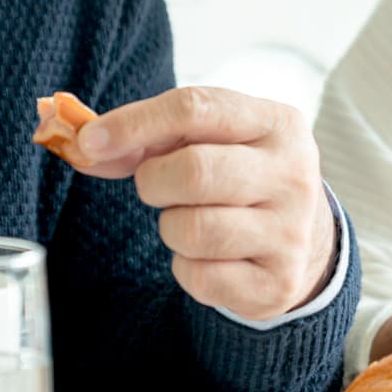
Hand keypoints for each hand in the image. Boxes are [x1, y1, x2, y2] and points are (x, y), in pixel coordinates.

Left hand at [75, 87, 334, 318]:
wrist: (304, 240)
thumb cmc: (241, 176)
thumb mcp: (212, 140)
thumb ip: (151, 137)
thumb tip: (88, 146)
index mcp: (278, 124)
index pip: (195, 108)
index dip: (134, 123)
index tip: (90, 140)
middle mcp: (293, 175)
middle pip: (193, 171)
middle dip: (153, 181)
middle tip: (156, 186)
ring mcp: (290, 232)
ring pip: (192, 230)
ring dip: (171, 227)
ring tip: (191, 220)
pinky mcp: (277, 283)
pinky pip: (200, 278)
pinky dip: (187, 268)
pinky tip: (208, 256)